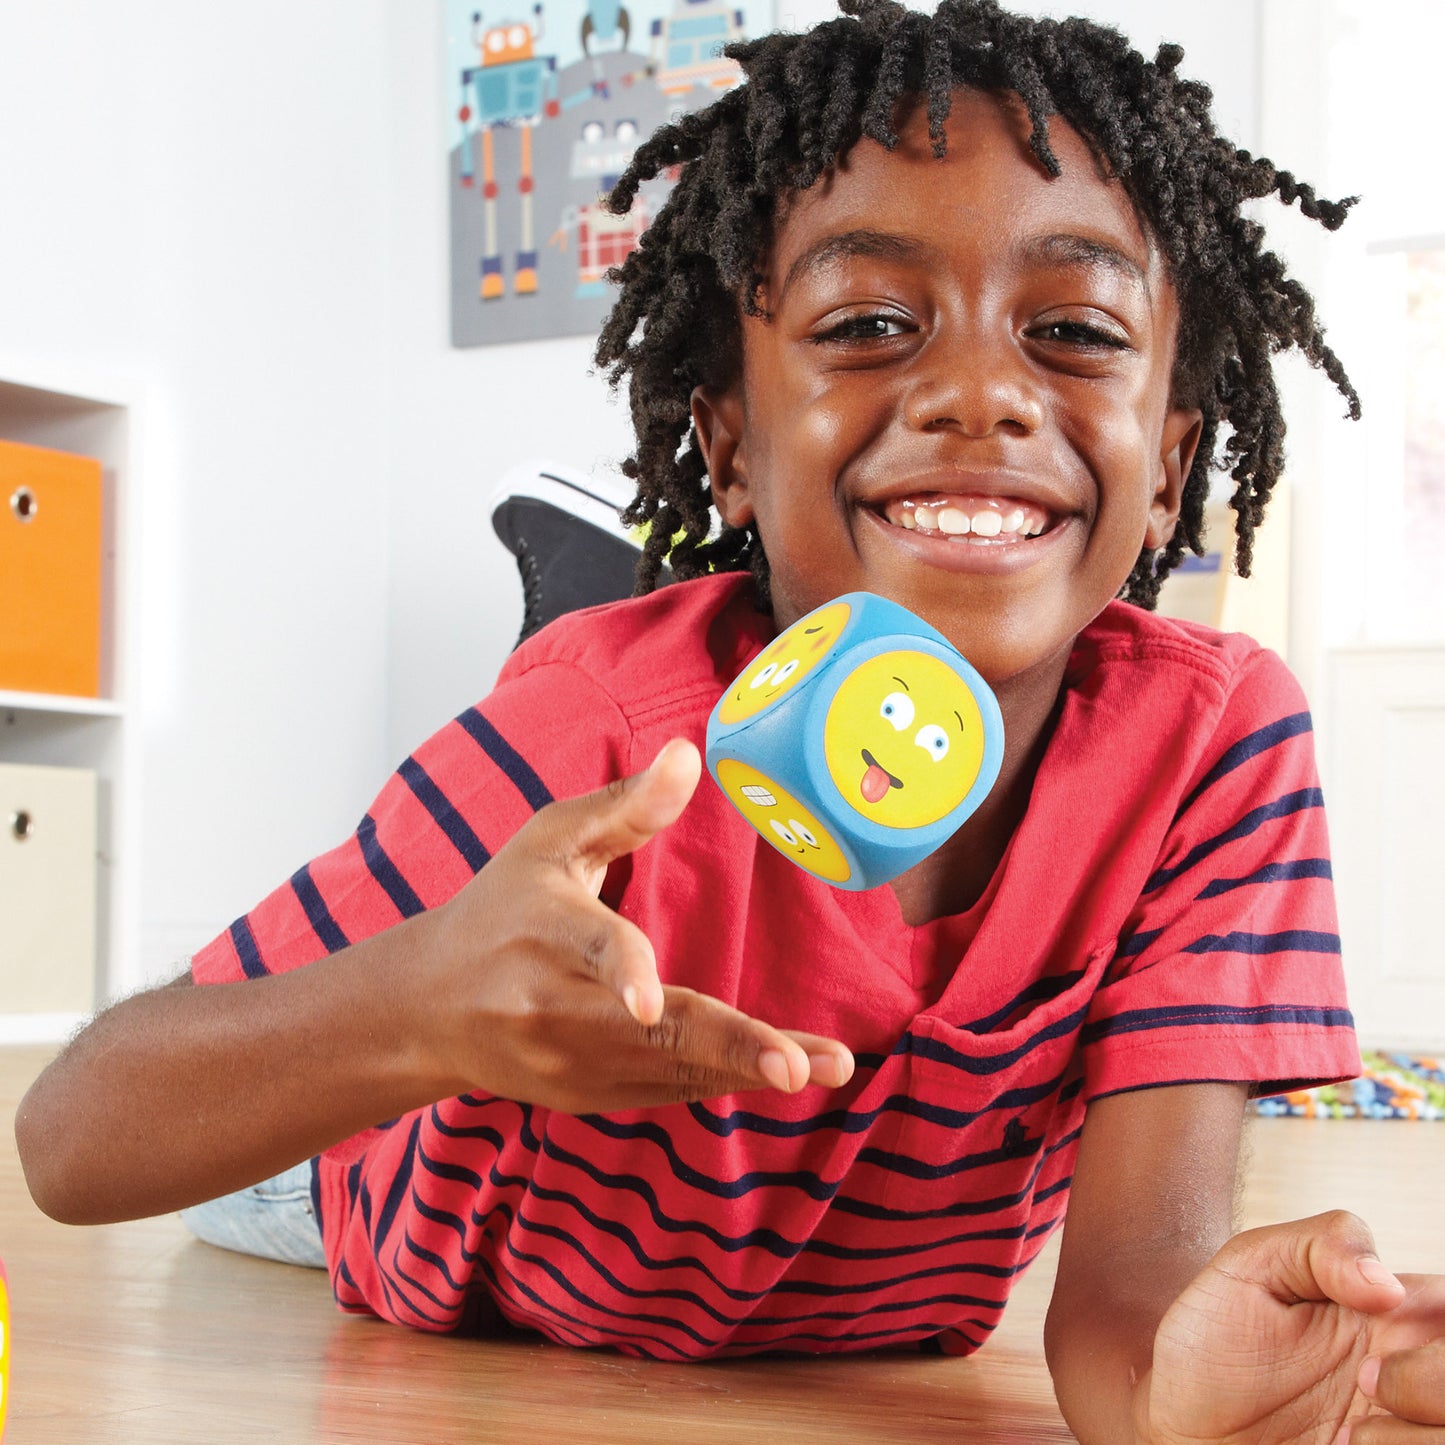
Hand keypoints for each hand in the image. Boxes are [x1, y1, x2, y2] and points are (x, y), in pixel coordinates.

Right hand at [414, 738, 854, 1112]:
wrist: (426, 1009)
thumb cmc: (499, 907)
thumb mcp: (550, 839)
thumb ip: (626, 806)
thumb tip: (690, 755)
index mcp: (546, 930)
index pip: (592, 951)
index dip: (624, 977)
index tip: (650, 1004)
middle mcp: (554, 1007)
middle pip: (652, 1034)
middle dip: (731, 1049)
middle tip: (800, 1067)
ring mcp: (571, 1064)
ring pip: (671, 1071)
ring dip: (749, 1072)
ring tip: (828, 1070)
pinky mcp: (588, 1097)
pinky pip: (667, 1089)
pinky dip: (722, 1079)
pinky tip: (780, 1070)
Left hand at [1137, 1211, 1444, 1443]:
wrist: (1178, 1417)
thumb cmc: (1215, 1336)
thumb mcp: (1251, 1265)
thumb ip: (1321, 1244)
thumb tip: (1388, 1284)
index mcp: (1395, 1312)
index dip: (1436, 1331)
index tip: (1381, 1331)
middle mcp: (1413, 1372)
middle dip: (1433, 1386)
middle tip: (1365, 1384)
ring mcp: (1400, 1426)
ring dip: (1415, 1436)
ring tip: (1347, 1436)